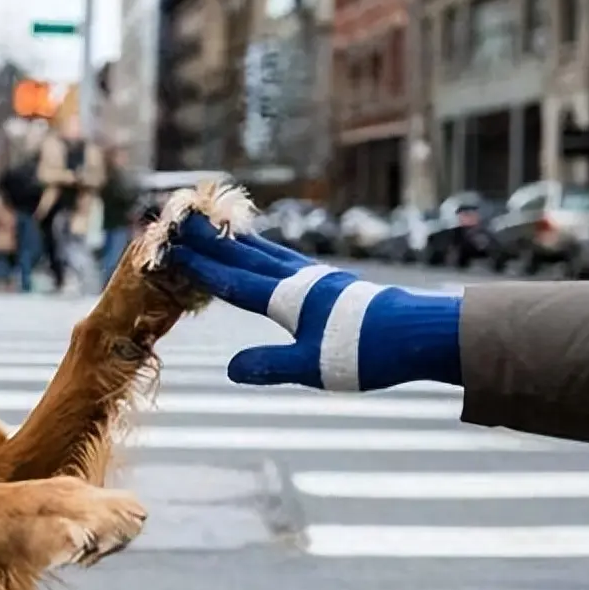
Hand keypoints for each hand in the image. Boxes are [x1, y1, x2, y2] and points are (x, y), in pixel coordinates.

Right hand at [164, 212, 462, 391]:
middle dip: (208, 240)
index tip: (168, 248)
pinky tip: (265, 254)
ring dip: (234, 239)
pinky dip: (262, 250)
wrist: (420, 332)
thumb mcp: (313, 368)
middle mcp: (297, 280)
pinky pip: (282, 258)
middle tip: (178, 220)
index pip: (230, 279)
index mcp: (286, 298)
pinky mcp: (329, 282)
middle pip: (243, 255)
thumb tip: (230, 369)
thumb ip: (269, 365)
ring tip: (214, 226)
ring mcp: (315, 278)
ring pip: (263, 251)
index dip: (198, 265)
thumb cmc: (366, 352)